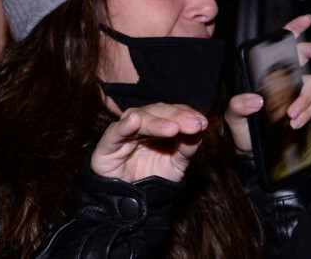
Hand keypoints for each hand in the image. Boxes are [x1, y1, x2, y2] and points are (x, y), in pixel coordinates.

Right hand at [91, 103, 207, 182]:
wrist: (128, 199)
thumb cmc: (151, 177)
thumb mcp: (175, 165)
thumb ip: (186, 149)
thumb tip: (199, 131)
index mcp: (158, 123)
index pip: (173, 111)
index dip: (186, 114)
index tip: (202, 122)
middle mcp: (140, 122)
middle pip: (158, 111)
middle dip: (177, 117)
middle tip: (194, 124)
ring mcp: (123, 131)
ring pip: (139, 119)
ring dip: (156, 122)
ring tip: (173, 128)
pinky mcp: (107, 144)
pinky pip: (115, 132)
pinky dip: (124, 126)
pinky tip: (134, 121)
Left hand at [225, 14, 310, 153]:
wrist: (250, 146)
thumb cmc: (240, 124)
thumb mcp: (233, 114)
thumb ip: (239, 106)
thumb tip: (256, 101)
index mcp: (263, 69)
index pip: (279, 44)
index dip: (294, 28)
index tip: (306, 19)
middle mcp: (281, 75)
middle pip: (304, 55)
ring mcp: (294, 89)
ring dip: (305, 98)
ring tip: (290, 115)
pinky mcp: (302, 105)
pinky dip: (308, 112)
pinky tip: (294, 122)